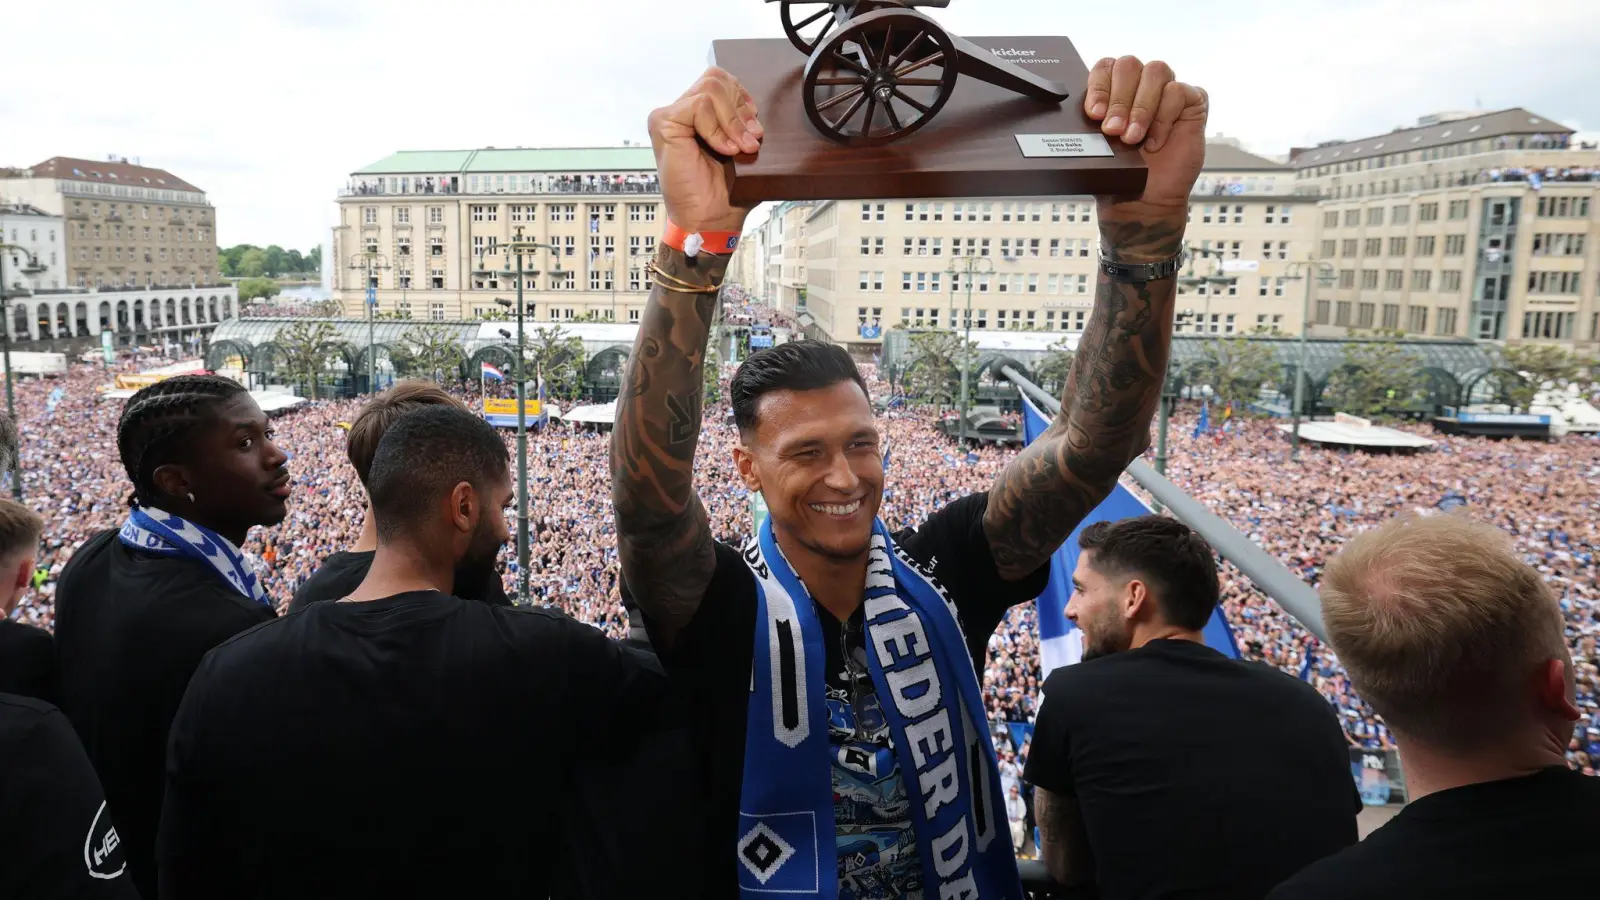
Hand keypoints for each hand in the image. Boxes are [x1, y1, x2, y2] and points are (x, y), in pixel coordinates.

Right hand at [647, 67, 764, 233]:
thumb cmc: (727, 192)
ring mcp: (670, 116)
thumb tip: (759, 106)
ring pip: (710, 89)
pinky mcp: (663, 123)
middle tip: (750, 140)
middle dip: (740, 110)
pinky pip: (699, 106)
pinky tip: (723, 149)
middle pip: (716, 79)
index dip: (743, 99)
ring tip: (737, 148)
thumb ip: (745, 122)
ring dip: (731, 122)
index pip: (722, 80)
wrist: (711, 219)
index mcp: (700, 114)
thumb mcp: (744, 149)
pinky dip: (716, 129)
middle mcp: (682, 111)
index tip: (755, 129)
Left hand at [1083, 56, 1208, 212]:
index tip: (1094, 113)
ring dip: (1141, 107)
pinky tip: (1155, 142)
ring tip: (1132, 138)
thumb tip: (1088, 110)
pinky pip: (1178, 92)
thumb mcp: (1097, 145)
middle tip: (1112, 131)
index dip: (1099, 86)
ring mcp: (1167, 90)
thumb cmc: (1121, 171)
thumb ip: (1094, 121)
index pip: (1105, 66)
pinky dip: (1164, 118)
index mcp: (1115, 88)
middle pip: (1129, 65)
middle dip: (1118, 99)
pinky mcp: (1192, 101)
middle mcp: (1141, 84)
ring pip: (1155, 72)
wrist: (1144, 200)